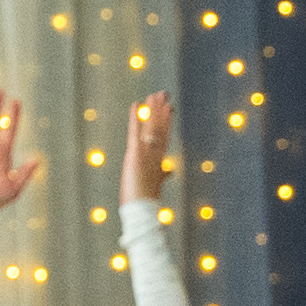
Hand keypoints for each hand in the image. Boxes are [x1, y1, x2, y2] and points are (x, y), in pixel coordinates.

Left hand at [122, 92, 171, 207]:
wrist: (142, 210)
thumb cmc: (146, 202)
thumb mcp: (155, 185)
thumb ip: (162, 175)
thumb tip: (170, 170)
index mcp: (158, 159)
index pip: (163, 136)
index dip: (166, 121)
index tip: (169, 108)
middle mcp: (154, 153)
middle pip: (159, 128)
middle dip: (162, 111)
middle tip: (164, 94)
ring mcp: (145, 153)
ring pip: (151, 127)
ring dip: (153, 110)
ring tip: (155, 95)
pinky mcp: (135, 154)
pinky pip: (135, 132)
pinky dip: (135, 118)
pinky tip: (136, 104)